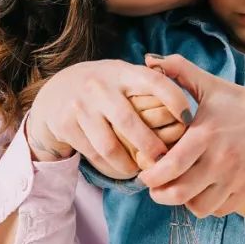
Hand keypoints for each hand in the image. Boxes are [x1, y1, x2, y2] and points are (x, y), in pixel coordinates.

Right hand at [26, 60, 191, 178]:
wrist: (55, 93)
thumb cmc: (104, 88)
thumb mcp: (123, 76)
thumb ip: (150, 84)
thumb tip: (187, 108)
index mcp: (121, 72)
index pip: (154, 81)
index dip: (174, 100)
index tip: (188, 120)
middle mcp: (99, 86)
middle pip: (130, 122)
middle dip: (151, 146)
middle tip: (166, 161)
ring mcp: (80, 106)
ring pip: (110, 146)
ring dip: (130, 164)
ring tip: (143, 170)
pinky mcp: (65, 125)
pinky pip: (94, 155)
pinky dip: (112, 168)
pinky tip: (123, 171)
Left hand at [138, 53, 244, 217]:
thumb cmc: (237, 101)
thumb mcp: (208, 83)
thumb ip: (177, 70)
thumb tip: (148, 60)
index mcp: (206, 134)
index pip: (169, 166)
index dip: (150, 175)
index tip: (145, 172)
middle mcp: (221, 159)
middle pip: (179, 193)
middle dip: (160, 194)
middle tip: (155, 187)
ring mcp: (236, 177)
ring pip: (198, 207)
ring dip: (183, 202)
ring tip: (179, 188)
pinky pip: (219, 210)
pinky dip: (206, 205)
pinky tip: (202, 191)